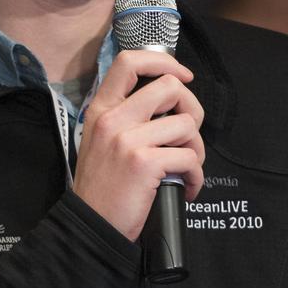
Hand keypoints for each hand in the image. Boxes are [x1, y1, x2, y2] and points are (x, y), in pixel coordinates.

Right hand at [73, 50, 204, 240]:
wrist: (91, 226)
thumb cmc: (103, 187)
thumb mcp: (101, 141)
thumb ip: (126, 117)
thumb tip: (167, 104)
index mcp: (101, 110)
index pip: (129, 61)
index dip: (163, 61)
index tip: (182, 76)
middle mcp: (113, 119)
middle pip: (170, 87)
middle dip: (192, 109)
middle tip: (189, 134)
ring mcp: (128, 140)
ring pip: (186, 124)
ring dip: (196, 149)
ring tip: (186, 168)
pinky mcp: (145, 163)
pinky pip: (189, 157)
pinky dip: (195, 176)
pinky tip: (186, 187)